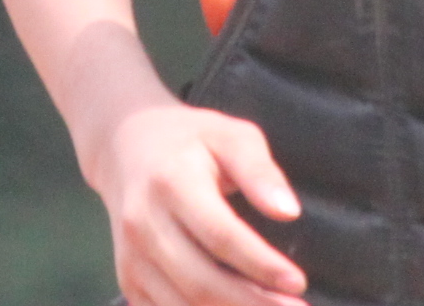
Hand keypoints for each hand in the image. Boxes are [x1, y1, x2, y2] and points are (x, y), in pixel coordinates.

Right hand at [91, 100, 307, 305]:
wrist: (126, 149)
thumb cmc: (191, 141)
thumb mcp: (230, 135)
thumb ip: (260, 170)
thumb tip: (289, 212)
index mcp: (171, 182)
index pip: (219, 235)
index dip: (260, 264)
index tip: (297, 281)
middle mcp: (143, 224)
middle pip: (200, 281)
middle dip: (252, 303)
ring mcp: (131, 257)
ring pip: (183, 304)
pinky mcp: (128, 279)